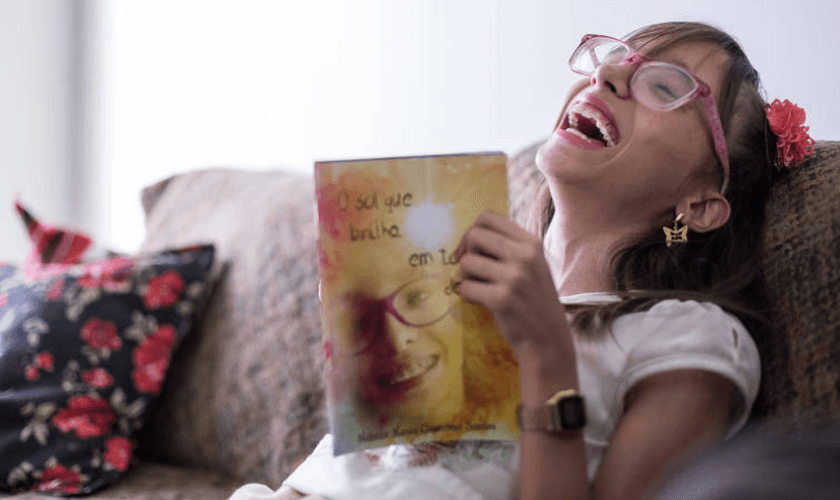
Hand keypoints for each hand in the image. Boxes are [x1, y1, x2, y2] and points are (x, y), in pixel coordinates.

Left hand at [457, 211, 571, 359]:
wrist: (548, 339)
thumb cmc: (534, 300)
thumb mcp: (532, 265)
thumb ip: (508, 247)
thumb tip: (469, 235)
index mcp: (531, 243)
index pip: (488, 217)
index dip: (472, 231)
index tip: (471, 249)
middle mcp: (524, 256)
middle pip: (474, 235)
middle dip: (466, 253)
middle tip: (473, 271)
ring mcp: (514, 277)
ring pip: (467, 262)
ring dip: (466, 276)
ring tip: (480, 288)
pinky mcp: (502, 299)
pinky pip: (466, 287)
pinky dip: (468, 296)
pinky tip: (481, 302)